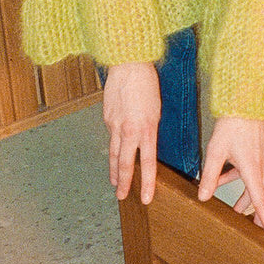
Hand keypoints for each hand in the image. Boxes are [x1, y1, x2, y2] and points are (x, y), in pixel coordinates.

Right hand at [102, 61, 159, 202]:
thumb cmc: (147, 84)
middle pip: (125, 164)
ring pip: (114, 154)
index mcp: (146, 129)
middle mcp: (128, 131)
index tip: (147, 197)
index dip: (147, 183)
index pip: (148, 164)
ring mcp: (114, 125)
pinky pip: (111, 136)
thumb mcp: (157, 110)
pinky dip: (113, 145)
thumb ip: (151, 130)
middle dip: (124, 183)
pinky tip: (114, 150)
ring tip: (115, 182)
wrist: (128, 65)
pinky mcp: (106, 118)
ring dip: (114, 170)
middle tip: (122, 196)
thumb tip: (146, 143)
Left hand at [198, 116, 263, 234]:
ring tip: (234, 211)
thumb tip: (204, 196)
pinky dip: (239, 180)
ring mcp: (262, 160)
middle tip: (257, 234)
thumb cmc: (234, 123)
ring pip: (255, 186)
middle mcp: (262, 168)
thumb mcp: (216, 151)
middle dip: (258, 216)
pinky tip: (221, 178)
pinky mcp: (258, 153)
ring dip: (245, 199)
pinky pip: (250, 173)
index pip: (261, 203)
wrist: (247, 100)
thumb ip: (210, 176)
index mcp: (253, 171)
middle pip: (261, 199)